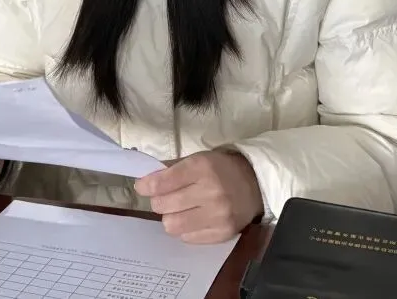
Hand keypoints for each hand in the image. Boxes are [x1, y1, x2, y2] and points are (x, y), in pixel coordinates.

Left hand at [134, 151, 262, 243]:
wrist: (255, 184)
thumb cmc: (221, 168)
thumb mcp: (198, 158)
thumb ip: (171, 169)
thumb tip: (145, 181)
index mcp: (202, 167)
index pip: (163, 182)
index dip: (147, 185)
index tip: (142, 186)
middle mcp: (210, 192)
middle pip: (163, 205)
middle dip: (159, 201)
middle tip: (166, 197)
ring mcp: (217, 215)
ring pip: (172, 225)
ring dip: (171, 217)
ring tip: (180, 210)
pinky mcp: (222, 233)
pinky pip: (188, 238)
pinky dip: (185, 229)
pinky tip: (194, 218)